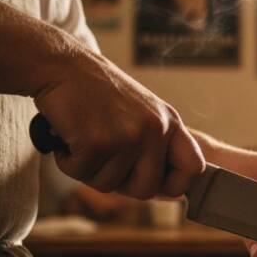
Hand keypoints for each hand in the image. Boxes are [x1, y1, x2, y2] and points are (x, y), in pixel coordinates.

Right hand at [35, 49, 204, 198]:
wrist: (62, 65)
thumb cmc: (98, 92)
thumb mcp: (142, 113)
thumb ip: (156, 145)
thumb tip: (165, 191)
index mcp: (170, 122)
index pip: (194, 168)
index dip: (176, 186)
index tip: (156, 186)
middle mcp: (155, 129)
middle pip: (146, 189)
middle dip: (120, 184)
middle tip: (103, 161)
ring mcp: (129, 136)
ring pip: (108, 185)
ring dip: (88, 169)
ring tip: (83, 139)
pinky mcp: (98, 141)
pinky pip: (81, 174)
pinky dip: (68, 162)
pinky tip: (68, 136)